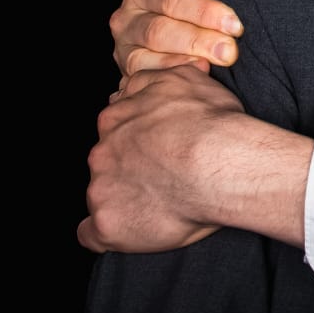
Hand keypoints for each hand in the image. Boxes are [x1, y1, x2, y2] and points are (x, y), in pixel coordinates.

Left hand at [79, 64, 243, 252]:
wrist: (221, 163)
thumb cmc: (214, 123)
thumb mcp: (186, 79)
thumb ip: (158, 79)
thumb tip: (153, 76)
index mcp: (116, 118)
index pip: (115, 128)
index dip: (138, 140)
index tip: (159, 149)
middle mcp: (101, 151)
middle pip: (106, 161)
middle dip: (128, 168)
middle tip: (163, 176)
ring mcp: (101, 188)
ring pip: (102, 195)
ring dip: (123, 199)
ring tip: (159, 206)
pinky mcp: (107, 224)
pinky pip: (92, 235)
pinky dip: (106, 235)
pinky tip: (126, 232)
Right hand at [110, 0, 241, 76]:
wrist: (169, 14)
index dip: (203, 10)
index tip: (234, 23)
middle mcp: (127, 15)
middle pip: (161, 30)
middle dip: (200, 40)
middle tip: (231, 51)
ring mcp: (125, 45)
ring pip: (150, 57)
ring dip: (186, 61)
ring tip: (217, 65)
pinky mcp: (129, 69)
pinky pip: (144, 77)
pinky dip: (169, 77)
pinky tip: (196, 78)